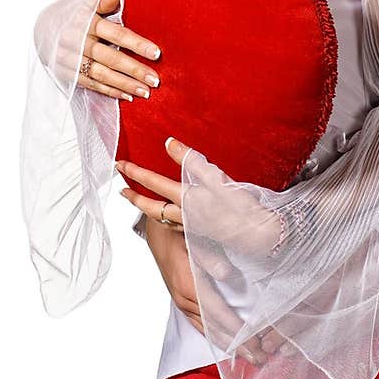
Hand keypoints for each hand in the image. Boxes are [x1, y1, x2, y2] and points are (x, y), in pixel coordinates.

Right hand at [77, 0, 162, 101]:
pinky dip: (109, 91)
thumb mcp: (86, 3)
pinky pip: (91, 84)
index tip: (157, 54)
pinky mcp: (68, 73)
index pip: (117, 34)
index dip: (137, 44)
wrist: (43, 27)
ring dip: (125, 85)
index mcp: (87, 22)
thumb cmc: (74, 14)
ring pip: (102, 75)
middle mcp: (79, 42)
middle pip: (111, 58)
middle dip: (134, 70)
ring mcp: (72, 60)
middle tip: (155, 80)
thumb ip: (104, 2)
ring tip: (145, 92)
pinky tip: (127, 96)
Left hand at [117, 138, 280, 255]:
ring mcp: (192, 225)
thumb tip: (169, 142)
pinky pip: (173, 224)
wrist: (259, 235)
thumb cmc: (240, 207)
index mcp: (186, 199)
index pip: (154, 183)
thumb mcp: (216, 177)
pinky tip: (167, 215)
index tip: (120, 165)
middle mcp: (185, 214)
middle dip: (133, 197)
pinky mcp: (202, 231)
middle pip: (150, 207)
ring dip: (146, 208)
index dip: (136, 173)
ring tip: (138, 201)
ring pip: (161, 217)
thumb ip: (191, 160)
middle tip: (120, 191)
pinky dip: (163, 217)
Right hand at [143, 209, 271, 367]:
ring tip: (247, 357)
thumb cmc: (181, 231)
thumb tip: (227, 274)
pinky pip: (198, 324)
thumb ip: (211, 259)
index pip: (219, 315)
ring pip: (206, 329)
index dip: (238, 331)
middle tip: (259, 359)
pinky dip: (213, 336)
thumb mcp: (196, 239)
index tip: (255, 344)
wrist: (158, 230)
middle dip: (237, 345)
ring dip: (227, 344)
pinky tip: (224, 344)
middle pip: (215, 328)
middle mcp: (185, 299)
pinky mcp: (180, 301)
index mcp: (190, 285)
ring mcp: (181, 302)